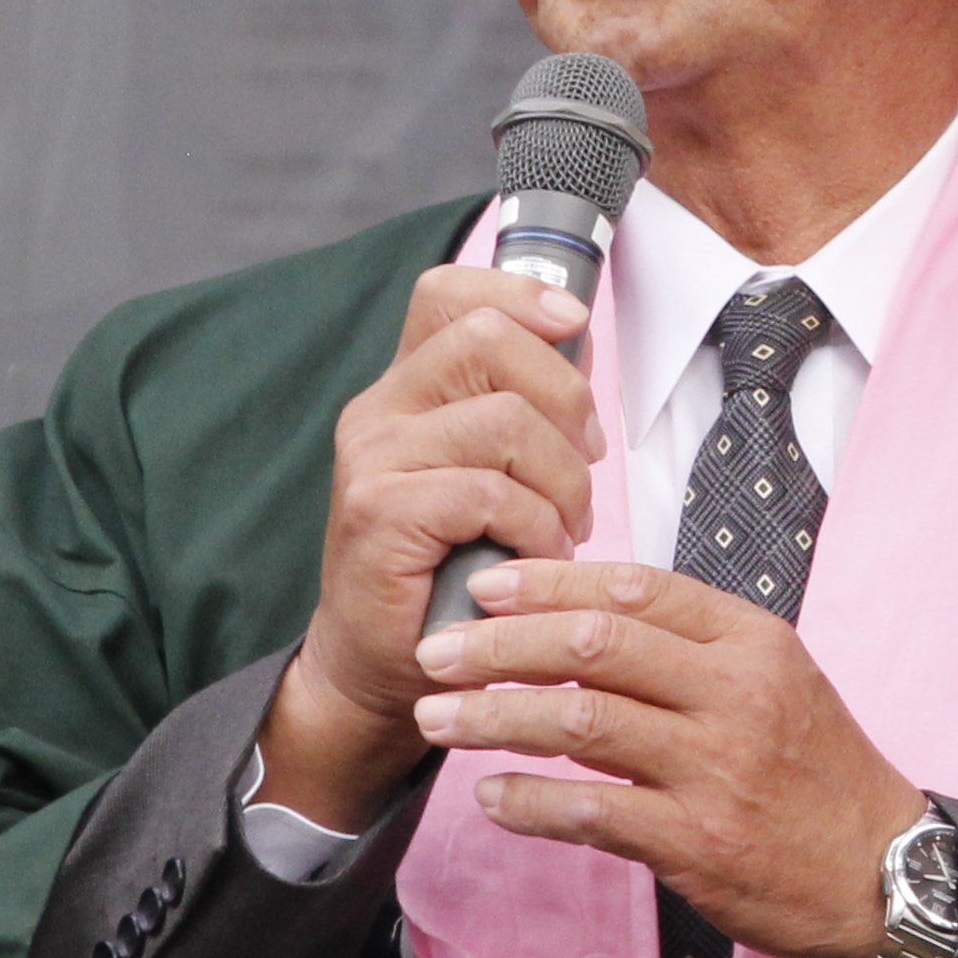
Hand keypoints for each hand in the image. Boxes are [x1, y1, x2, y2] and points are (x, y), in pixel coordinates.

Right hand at [259, 265, 599, 831]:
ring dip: (561, 478)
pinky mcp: (379, 512)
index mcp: (404, 390)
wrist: (379, 667)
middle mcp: (377, 410)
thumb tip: (578, 344)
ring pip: (503, 419)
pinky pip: (488, 492)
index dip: (518, 290)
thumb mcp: (484, 477)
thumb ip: (515, 412)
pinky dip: (535, 525)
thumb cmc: (447, 575)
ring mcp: (372, 459)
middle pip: (487, 338)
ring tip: (564, 526)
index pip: (448, 293)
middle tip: (586, 460)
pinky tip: (538, 557)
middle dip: (564, 395)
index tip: (574, 323)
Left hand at [413, 556, 931, 957]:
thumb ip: (693, 646)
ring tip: (436, 718)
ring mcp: (716, 769)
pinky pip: (592, 813)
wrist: (883, 871)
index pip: (635, 588)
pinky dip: (530, 802)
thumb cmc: (817, 771)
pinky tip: (490, 797)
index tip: (485, 588)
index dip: (548, 583)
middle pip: (593, 644)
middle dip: (498, 644)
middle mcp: (735, 694)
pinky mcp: (699, 844)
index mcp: (751, 641)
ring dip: (493, 716)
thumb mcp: (776, 678)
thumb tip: (584, 612)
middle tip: (435, 650)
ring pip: (580, 721)